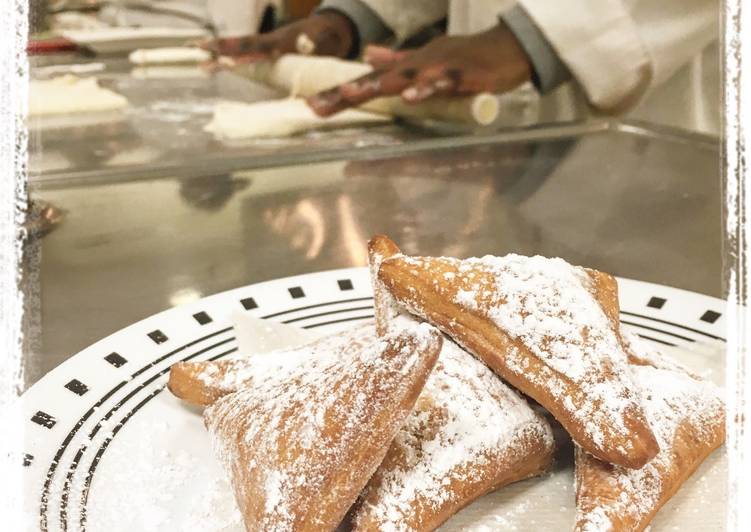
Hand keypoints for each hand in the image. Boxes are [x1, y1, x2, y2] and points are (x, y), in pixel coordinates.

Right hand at [204, 11, 355, 62]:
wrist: (331, 30)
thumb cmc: (328, 38)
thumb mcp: (325, 39)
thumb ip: (314, 42)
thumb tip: (305, 45)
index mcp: (279, 41)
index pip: (252, 45)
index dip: (235, 49)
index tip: (218, 52)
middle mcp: (270, 43)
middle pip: (240, 45)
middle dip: (217, 47)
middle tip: (193, 47)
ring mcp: (269, 46)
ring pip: (241, 52)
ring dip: (221, 58)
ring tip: (201, 65)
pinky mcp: (271, 52)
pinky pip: (249, 57)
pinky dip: (233, 61)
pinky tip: (219, 66)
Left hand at [307, 22, 531, 115]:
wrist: (508, 47)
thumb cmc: (466, 57)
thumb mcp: (427, 58)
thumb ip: (398, 60)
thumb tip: (369, 54)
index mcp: (408, 65)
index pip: (369, 79)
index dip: (340, 92)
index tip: (312, 105)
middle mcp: (417, 64)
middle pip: (376, 79)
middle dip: (347, 93)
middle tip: (317, 105)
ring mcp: (438, 67)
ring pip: (403, 78)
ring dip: (378, 86)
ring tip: (352, 94)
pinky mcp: (461, 74)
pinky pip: (441, 82)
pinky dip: (425, 89)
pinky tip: (410, 98)